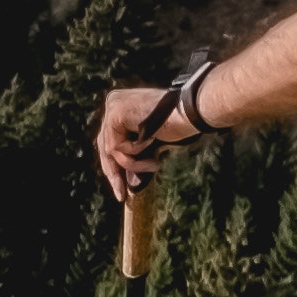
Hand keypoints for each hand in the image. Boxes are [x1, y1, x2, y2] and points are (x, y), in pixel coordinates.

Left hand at [95, 79, 197, 202]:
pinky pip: (116, 146)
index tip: (120, 191)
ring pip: (111, 150)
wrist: (191, 112)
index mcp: (120, 104)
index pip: (108, 141)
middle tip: (122, 195)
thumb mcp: (149, 141)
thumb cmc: (178, 125)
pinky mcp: (116, 113)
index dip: (114, 168)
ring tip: (154, 163)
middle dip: (115, 173)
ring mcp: (113, 106)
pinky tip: (153, 140)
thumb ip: (132, 152)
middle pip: (104, 146)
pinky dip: (135, 152)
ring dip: (133, 164)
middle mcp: (114, 101)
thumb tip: (122, 179)